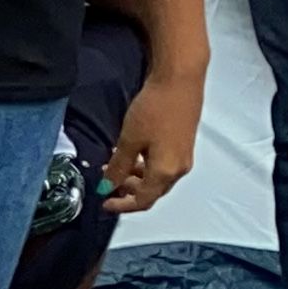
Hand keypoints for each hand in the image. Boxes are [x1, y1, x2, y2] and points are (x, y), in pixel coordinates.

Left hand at [99, 73, 201, 215]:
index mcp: (166, 172)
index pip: (143, 201)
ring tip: (113, 166)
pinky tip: (130, 155)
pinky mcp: (183, 145)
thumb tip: (106, 187)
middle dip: (128, 192)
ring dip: (135, 178)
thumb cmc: (154, 110)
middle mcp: (179, 170)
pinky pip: (163, 166)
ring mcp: (184, 157)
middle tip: (105, 183)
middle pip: (152, 191)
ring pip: (157, 178)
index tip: (103, 203)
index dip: (122, 206)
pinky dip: (145, 166)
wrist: (179, 82)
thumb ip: (118, 167)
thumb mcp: (129, 140)